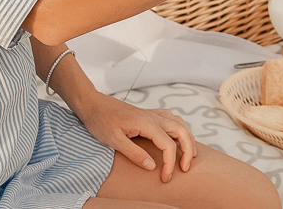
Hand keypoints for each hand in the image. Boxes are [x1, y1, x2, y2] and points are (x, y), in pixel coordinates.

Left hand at [77, 94, 195, 182]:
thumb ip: (134, 153)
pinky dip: (180, 128)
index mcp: (147, 123)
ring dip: (187, 138)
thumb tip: (152, 167)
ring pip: (180, 123)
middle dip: (188, 150)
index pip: (168, 145)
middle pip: (182, 131)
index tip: (165, 178)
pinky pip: (171, 118)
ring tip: (189, 154)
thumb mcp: (114, 140)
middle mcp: (154, 117)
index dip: (170, 164)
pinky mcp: (148, 114)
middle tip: (185, 168)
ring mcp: (152, 114)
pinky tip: (176, 136)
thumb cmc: (101, 121)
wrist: (93, 103)